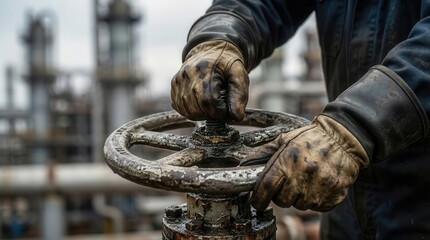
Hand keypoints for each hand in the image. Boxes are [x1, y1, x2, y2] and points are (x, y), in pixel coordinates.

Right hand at [171, 40, 248, 121]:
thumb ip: (239, 95)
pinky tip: (202, 105)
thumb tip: (236, 116)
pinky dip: (192, 112)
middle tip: (221, 110)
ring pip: (187, 110)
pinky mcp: (174, 85)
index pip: (208, 101)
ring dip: (202, 115)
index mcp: (205, 69)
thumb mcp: (239, 75)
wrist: (211, 51)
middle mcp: (188, 74)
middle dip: (211, 115)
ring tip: (212, 107)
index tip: (227, 111)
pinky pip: (180, 107)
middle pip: (196, 107)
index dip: (219, 112)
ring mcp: (178, 79)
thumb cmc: (227, 64)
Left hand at [242, 115, 368, 211]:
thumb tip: (243, 165)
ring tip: (305, 180)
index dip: (258, 198)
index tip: (256, 201)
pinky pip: (316, 207)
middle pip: (282, 201)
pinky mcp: (333, 196)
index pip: (267, 187)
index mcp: (289, 160)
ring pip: (299, 205)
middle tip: (287, 182)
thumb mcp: (284, 139)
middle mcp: (304, 175)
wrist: (344, 140)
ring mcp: (320, 187)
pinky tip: (317, 184)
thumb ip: (263, 153)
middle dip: (280, 195)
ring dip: (298, 197)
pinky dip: (314, 200)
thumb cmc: (310, 139)